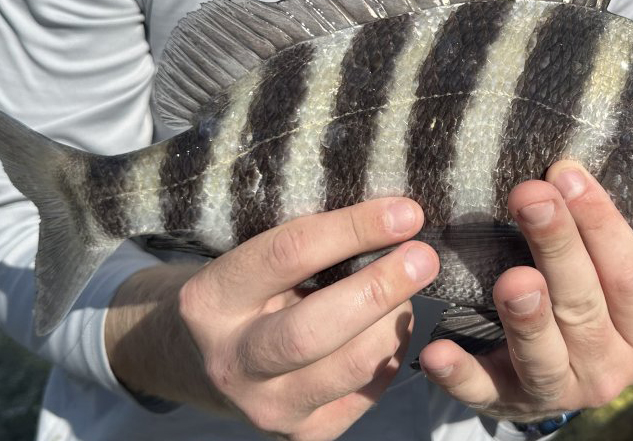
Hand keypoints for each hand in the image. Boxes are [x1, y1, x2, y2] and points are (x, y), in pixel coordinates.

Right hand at [108, 198, 438, 440]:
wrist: (208, 361)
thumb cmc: (246, 292)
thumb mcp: (253, 260)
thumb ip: (309, 244)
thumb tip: (394, 217)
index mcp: (210, 300)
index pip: (288, 256)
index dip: (353, 230)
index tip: (405, 213)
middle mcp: (232, 362)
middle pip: (313, 330)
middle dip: (378, 290)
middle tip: (424, 258)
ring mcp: (265, 406)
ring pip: (352, 367)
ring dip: (394, 322)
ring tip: (407, 290)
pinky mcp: (302, 432)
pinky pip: (368, 392)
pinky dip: (391, 353)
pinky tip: (391, 326)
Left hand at [418, 161, 632, 421]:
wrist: (551, 376)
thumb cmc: (578, 302)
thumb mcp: (599, 276)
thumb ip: (589, 235)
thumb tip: (561, 168)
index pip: (632, 277)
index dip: (602, 225)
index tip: (566, 174)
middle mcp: (608, 369)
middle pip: (584, 307)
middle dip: (558, 248)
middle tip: (530, 197)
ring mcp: (556, 391)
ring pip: (543, 354)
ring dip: (526, 317)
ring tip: (512, 281)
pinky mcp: (504, 402)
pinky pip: (480, 389)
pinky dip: (459, 372)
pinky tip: (436, 351)